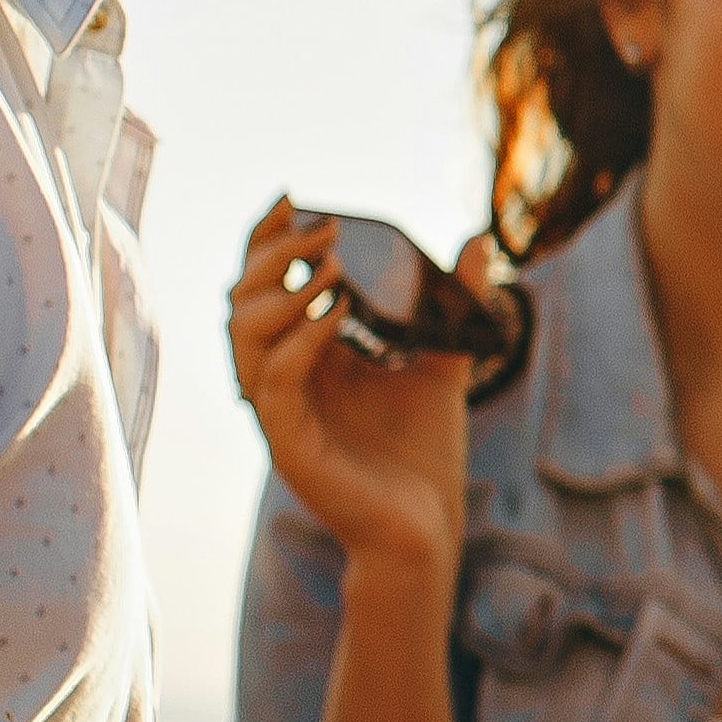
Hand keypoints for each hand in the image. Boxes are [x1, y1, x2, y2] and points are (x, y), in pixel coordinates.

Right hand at [229, 195, 478, 579]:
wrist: (427, 524)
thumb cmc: (423, 452)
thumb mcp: (446, 360)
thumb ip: (457, 302)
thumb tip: (479, 239)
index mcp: (306, 355)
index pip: (266, 286)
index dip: (268, 240)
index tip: (293, 197)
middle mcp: (283, 378)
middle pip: (243, 302)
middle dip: (274, 257)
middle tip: (324, 230)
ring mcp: (280, 412)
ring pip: (242, 340)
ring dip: (280, 294)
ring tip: (330, 268)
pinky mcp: (288, 444)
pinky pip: (272, 385)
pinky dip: (297, 344)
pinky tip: (333, 316)